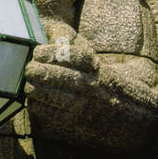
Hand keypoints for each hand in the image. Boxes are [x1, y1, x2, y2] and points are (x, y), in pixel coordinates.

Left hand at [25, 20, 157, 148]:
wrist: (127, 117)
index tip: (38, 54)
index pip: (62, 54)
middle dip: (33, 71)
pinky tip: (36, 101)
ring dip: (31, 88)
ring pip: (41, 93)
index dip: (45, 53)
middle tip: (30, 70)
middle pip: (48, 74)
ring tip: (31, 86)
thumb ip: (72, 49)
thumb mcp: (95, 63)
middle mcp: (86, 85)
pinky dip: (35, 105)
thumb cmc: (104, 85)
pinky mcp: (71, 124)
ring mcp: (78, 106)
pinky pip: (42, 112)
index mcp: (92, 66)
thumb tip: (46, 35)